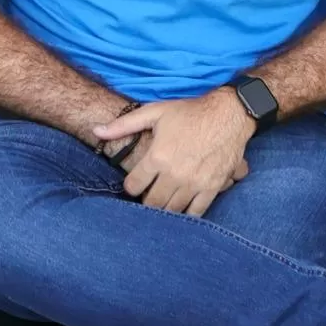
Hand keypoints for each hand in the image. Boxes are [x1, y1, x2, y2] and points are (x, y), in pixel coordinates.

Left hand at [93, 89, 253, 215]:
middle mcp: (175, 174)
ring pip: (172, 210)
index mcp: (158, 156)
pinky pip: (196, 212)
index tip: (134, 184)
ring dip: (165, 209)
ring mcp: (195, 183)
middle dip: (146, 202)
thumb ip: (124, 125)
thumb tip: (96, 131)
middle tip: (147, 196)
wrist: (228, 114)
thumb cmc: (189, 112)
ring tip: (163, 201)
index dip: (130, 186)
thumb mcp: (154, 112)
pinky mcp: (212, 188)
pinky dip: (186, 214)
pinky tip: (181, 208)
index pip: (133, 186)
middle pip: (152, 203)